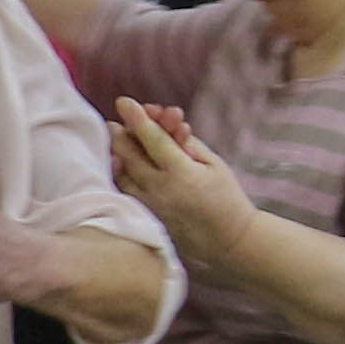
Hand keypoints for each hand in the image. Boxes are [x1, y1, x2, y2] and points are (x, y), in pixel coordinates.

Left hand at [102, 97, 257, 268]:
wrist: (230, 241)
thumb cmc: (227, 197)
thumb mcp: (214, 164)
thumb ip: (187, 143)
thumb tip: (164, 125)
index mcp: (182, 173)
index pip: (153, 138)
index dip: (137, 117)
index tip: (124, 101)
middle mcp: (161, 189)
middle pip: (130, 155)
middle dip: (121, 134)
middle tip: (115, 122)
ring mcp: (151, 206)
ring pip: (123, 175)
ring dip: (117, 155)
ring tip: (116, 142)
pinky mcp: (148, 219)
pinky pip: (126, 193)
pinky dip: (120, 176)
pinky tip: (118, 165)